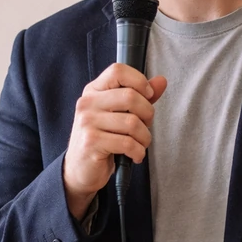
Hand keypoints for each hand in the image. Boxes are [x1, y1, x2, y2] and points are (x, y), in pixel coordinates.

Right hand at [63, 63, 167, 218]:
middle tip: (146, 126)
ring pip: (132, 122)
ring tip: (140, 144)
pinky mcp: (91, 142)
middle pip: (130, 96)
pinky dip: (138, 151)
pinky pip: (127, 143)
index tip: (148, 96)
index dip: (139, 81)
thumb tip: (161, 81)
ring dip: (145, 137)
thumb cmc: (102, 139)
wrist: (80, 170)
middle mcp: (87, 103)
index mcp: (93, 91)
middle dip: (147, 114)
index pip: (118, 71)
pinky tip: (135, 155)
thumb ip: (140, 97)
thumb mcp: (119, 114)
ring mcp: (87, 123)